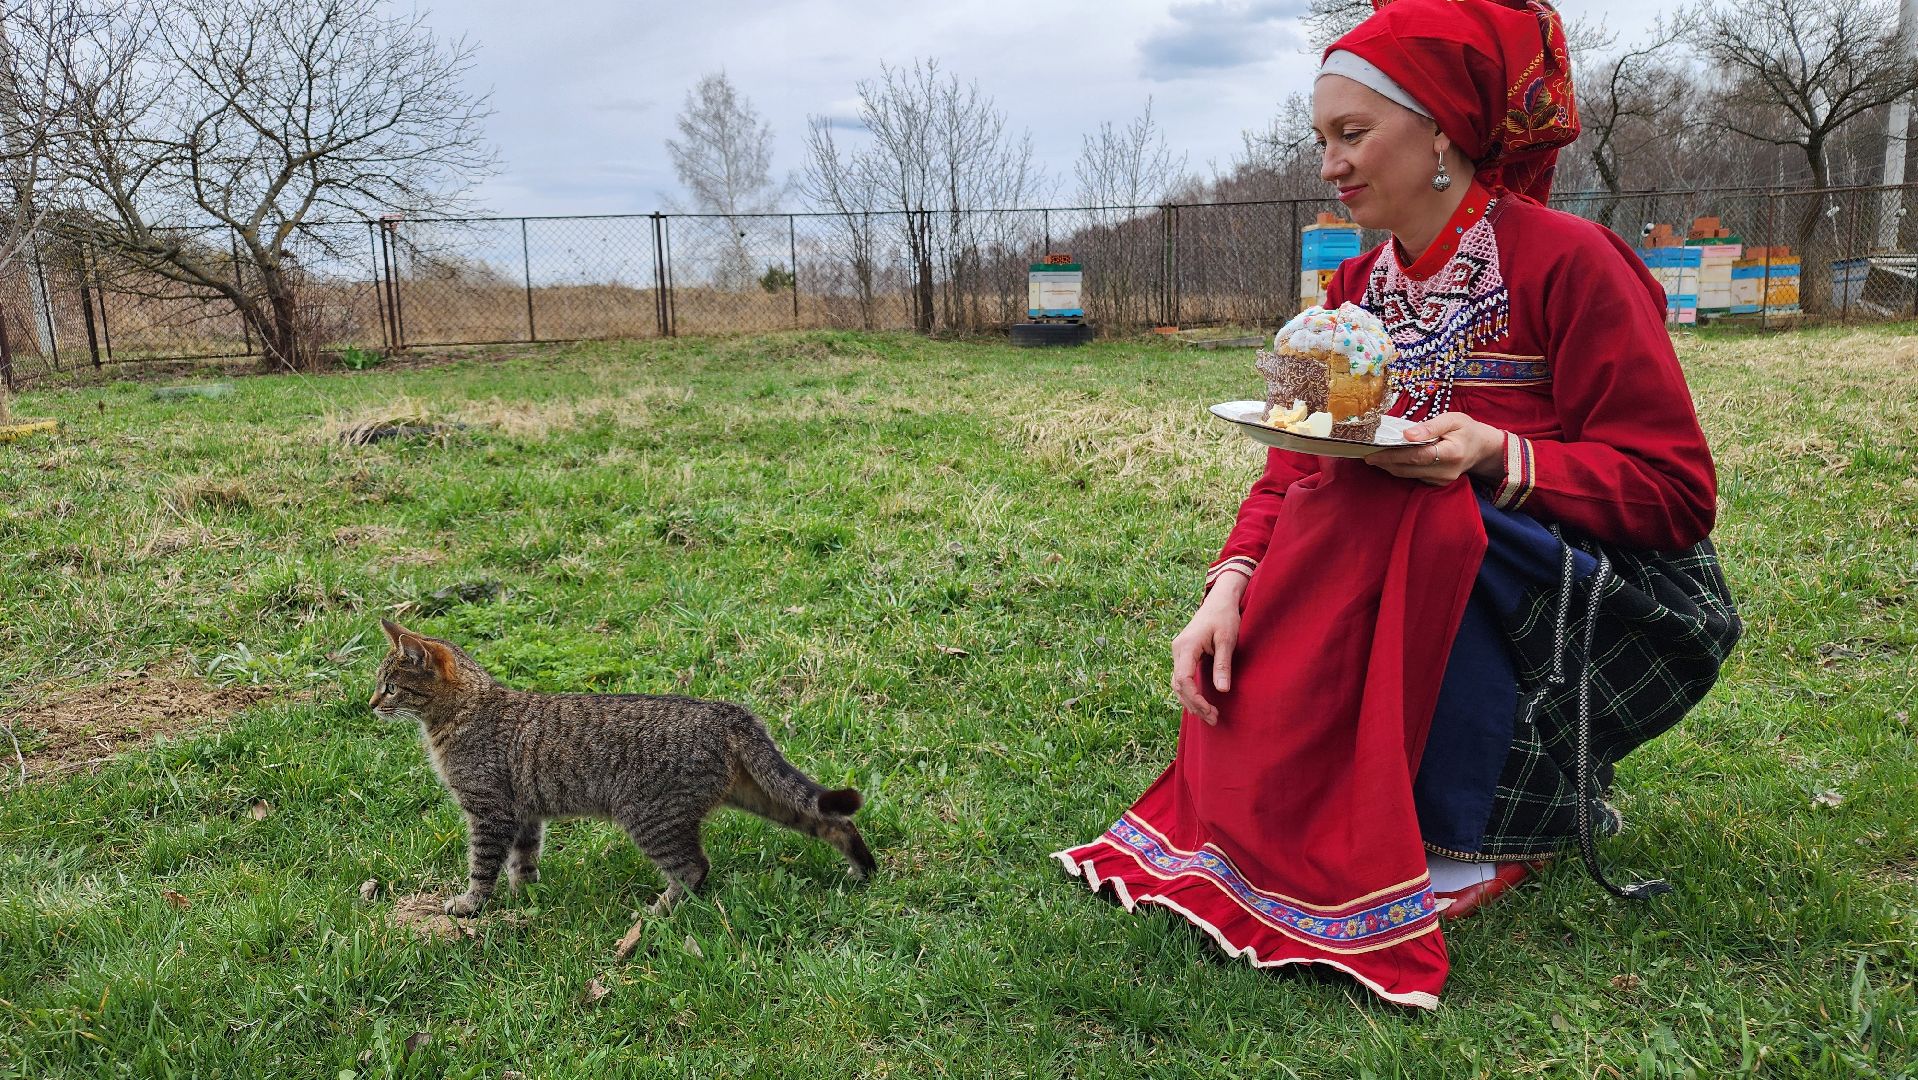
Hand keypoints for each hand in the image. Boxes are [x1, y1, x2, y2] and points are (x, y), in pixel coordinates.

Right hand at [1171, 576, 1244, 725]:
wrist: (1219, 600)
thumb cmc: (1225, 617)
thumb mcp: (1227, 640)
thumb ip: (1223, 665)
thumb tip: (1222, 690)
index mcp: (1186, 646)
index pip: (1184, 680)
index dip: (1195, 699)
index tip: (1210, 711)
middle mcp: (1177, 649)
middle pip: (1178, 685)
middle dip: (1194, 704)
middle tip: (1213, 718)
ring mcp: (1178, 651)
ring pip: (1177, 683)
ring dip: (1191, 700)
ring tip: (1209, 715)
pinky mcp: (1183, 653)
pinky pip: (1181, 677)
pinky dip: (1189, 691)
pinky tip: (1201, 702)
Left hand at [1366, 412, 1505, 485]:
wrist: (1482, 449)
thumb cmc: (1466, 430)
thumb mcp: (1453, 419)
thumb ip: (1430, 426)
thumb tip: (1407, 435)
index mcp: (1452, 452)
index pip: (1416, 456)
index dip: (1393, 456)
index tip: (1372, 454)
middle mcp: (1446, 471)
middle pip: (1408, 468)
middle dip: (1385, 462)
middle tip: (1365, 454)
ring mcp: (1442, 480)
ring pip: (1408, 475)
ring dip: (1389, 466)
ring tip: (1373, 455)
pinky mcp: (1437, 484)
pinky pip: (1414, 476)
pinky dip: (1400, 468)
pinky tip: (1390, 459)